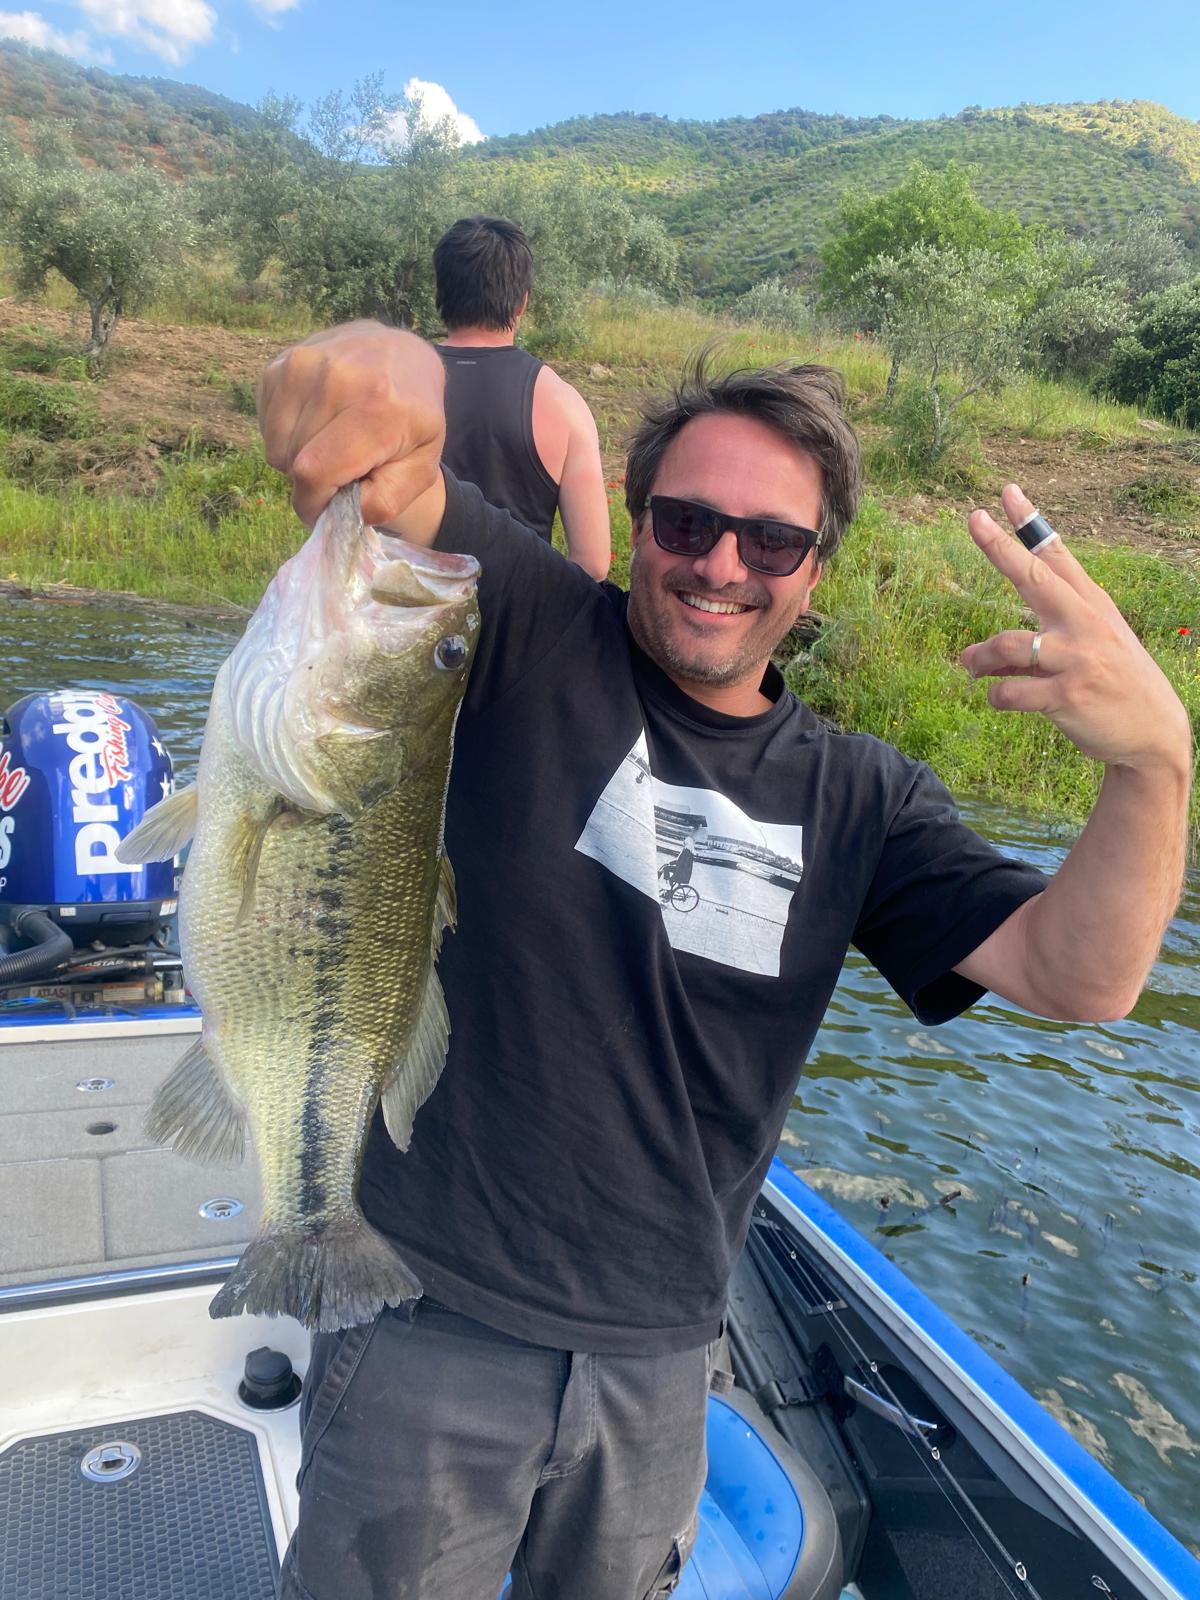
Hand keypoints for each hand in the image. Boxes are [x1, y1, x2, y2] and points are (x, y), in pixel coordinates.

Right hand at [258, 321, 445, 528]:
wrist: (403, 355)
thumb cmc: (414, 419)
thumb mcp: (420, 467)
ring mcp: (303, 363)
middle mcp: (335, 377)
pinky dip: (287, 434)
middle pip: (293, 462)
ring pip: (275, 446)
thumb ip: (385, 501)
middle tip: (342, 469)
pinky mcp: (281, 362)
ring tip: (331, 443)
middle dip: (313, 481)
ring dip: (297, 458)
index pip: (314, 472)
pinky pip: (266, 425)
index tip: (327, 510)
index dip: (314, 504)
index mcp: (376, 408)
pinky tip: (316, 420)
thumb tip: (337, 513)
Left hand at [960, 484, 1190, 771]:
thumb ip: (1027, 647)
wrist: (1153, 733)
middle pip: (1033, 578)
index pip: (1057, 554)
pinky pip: (1009, 691)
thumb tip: (971, 656)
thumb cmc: (1110, 685)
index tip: (1006, 492)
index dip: (1030, 522)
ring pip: (1007, 644)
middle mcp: (1084, 623)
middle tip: (971, 519)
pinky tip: (998, 698)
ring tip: (969, 665)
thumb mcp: (1082, 652)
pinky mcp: (1067, 695)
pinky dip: (995, 695)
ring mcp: (1077, 658)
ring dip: (978, 657)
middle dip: (1000, 548)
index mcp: (1090, 605)